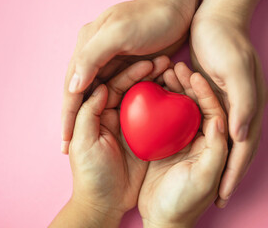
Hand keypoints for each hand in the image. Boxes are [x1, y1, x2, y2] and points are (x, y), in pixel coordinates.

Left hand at [51, 58, 169, 226]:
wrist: (104, 204)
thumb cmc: (90, 174)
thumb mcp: (85, 142)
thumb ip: (88, 114)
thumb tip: (99, 87)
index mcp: (98, 113)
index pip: (114, 85)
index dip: (130, 73)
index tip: (148, 63)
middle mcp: (116, 116)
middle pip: (132, 88)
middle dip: (147, 74)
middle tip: (167, 63)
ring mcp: (133, 128)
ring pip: (147, 99)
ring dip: (160, 85)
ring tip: (176, 74)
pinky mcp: (147, 141)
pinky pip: (159, 119)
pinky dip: (169, 107)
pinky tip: (182, 97)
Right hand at [61, 0, 201, 153]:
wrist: (176, 5)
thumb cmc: (150, 18)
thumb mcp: (119, 33)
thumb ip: (92, 57)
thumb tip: (72, 87)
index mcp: (86, 48)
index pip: (71, 89)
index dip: (66, 118)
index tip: (65, 146)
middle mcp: (93, 56)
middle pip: (79, 95)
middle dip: (74, 123)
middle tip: (71, 151)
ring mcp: (109, 61)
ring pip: (96, 96)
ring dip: (93, 117)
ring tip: (91, 143)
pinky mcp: (126, 66)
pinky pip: (115, 91)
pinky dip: (113, 107)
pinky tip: (115, 124)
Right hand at [138, 63, 228, 226]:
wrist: (161, 221)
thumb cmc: (184, 203)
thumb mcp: (203, 178)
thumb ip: (216, 150)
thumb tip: (222, 119)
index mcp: (216, 146)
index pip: (215, 111)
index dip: (206, 92)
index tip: (194, 74)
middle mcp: (201, 140)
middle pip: (197, 104)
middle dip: (188, 84)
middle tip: (175, 66)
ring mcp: (181, 140)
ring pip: (179, 107)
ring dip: (173, 89)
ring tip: (162, 71)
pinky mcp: (163, 144)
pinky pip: (162, 117)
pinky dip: (157, 102)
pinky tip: (147, 89)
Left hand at [190, 9, 267, 207]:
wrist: (215, 17)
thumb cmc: (225, 41)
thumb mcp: (236, 69)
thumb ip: (243, 103)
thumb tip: (241, 136)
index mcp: (249, 107)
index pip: (242, 150)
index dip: (233, 174)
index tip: (222, 197)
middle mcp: (240, 108)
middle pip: (233, 150)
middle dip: (225, 174)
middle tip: (214, 198)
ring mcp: (227, 103)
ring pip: (219, 139)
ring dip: (212, 158)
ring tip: (200, 178)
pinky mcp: (212, 96)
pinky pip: (205, 122)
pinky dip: (198, 136)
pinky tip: (186, 146)